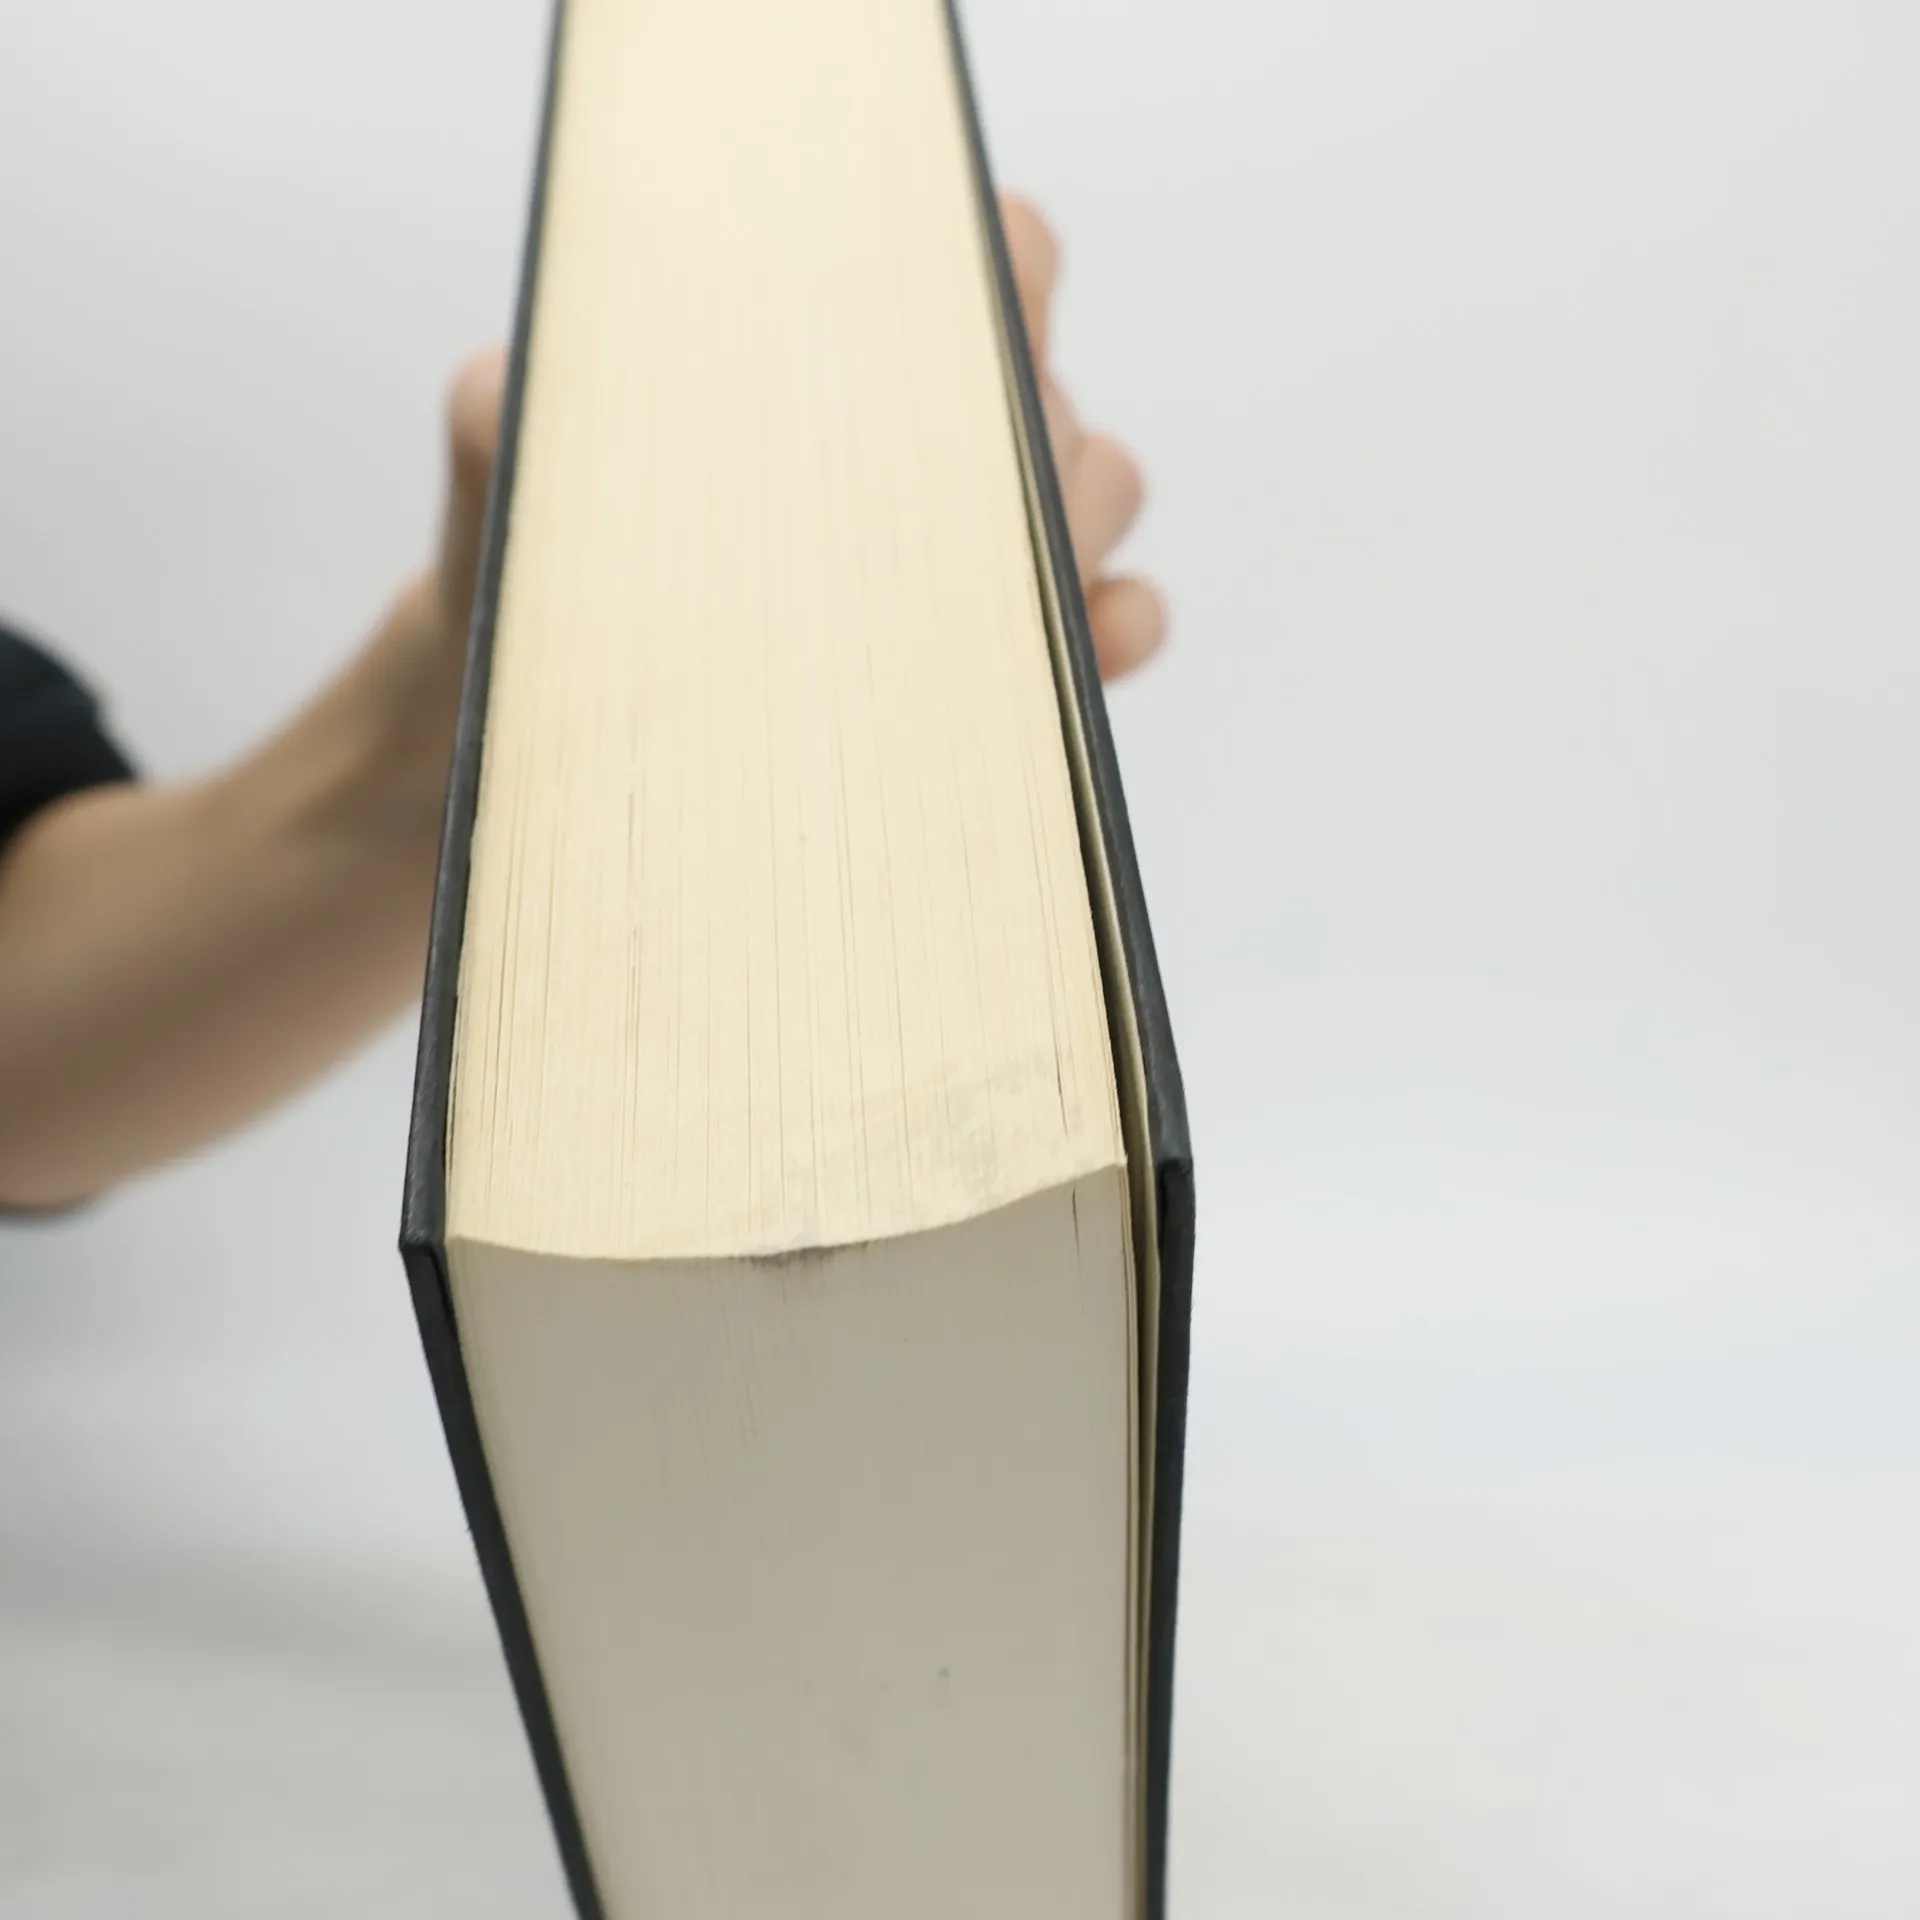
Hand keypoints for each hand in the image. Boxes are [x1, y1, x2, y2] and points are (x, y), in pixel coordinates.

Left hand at [429, 193, 1163, 683]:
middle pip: (1048, 387)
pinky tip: (1084, 656)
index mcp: (820, 378)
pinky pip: (1110, 630)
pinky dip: (1113, 634)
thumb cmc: (534, 631)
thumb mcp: (505, 518)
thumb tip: (518, 393)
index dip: (996, 278)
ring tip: (1002, 609)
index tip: (969, 339)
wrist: (548, 774)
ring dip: (1073, 536)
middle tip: (958, 525)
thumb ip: (505, 427)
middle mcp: (907, 452)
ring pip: (1100, 489)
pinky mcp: (996, 683)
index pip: (963, 267)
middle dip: (1035, 440)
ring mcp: (959, 564)